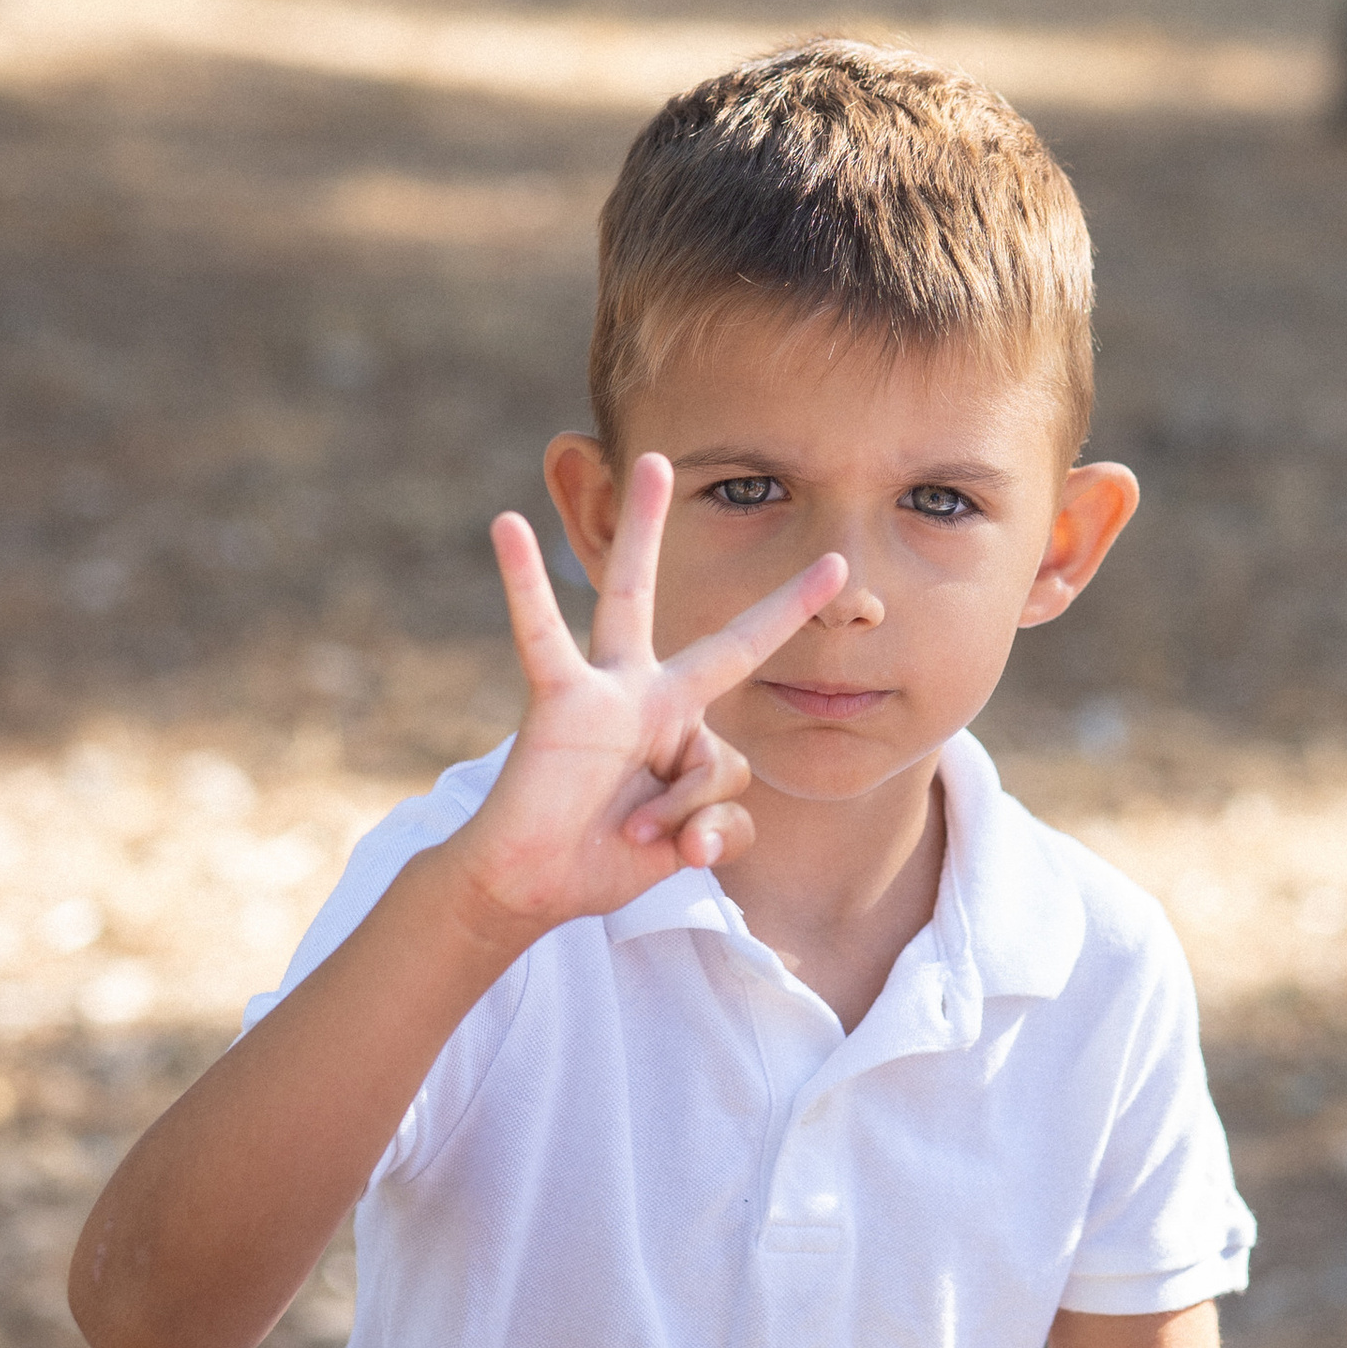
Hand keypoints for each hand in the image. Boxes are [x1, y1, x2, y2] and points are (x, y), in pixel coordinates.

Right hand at [461, 454, 844, 933]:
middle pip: (721, 637)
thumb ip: (721, 825)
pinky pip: (542, 635)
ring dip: (641, 534)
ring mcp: (607, 694)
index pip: (744, 686)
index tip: (839, 574)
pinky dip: (524, 584)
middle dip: (774, 599)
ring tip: (652, 462)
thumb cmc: (606, 855)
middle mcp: (651, 697)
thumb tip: (700, 830)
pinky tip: (508, 525)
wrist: (533, 884)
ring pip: (628, 602)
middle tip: (829, 553)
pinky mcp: (559, 702)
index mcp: (683, 724)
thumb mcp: (689, 841)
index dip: (789, 634)